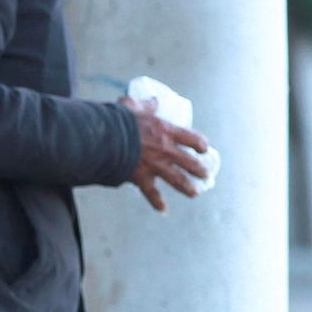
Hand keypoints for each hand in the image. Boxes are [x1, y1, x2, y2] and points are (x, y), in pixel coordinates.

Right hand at [119, 96, 211, 212]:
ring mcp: (155, 166)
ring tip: (195, 193)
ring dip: (188, 188)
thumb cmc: (119, 120)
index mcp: (166, 131)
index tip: (204, 149)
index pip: (192, 138)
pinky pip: (152, 193)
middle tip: (205, 174)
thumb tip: (155, 101)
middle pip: (189, 162)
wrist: (106, 138)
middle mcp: (166, 150)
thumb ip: (146, 105)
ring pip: (177, 180)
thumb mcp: (134, 107)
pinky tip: (164, 210)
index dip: (200, 144)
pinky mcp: (142, 177)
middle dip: (200, 169)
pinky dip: (157, 202)